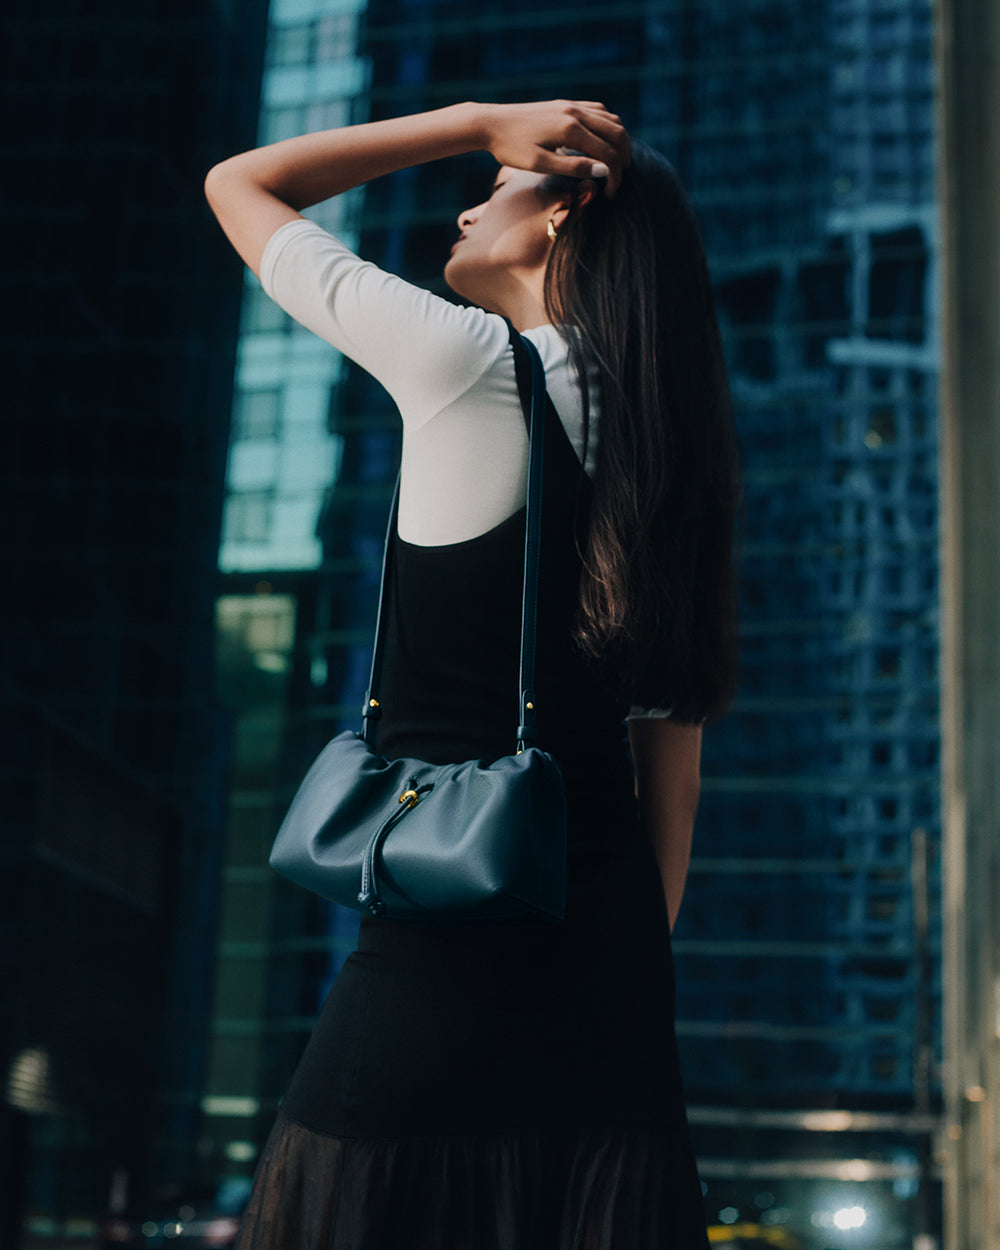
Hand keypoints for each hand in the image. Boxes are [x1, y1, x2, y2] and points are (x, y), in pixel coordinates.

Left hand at [477, 100, 631, 195]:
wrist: (489, 123)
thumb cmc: (510, 148)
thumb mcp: (540, 164)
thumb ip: (573, 167)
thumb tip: (603, 170)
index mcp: (570, 130)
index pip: (607, 153)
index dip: (614, 176)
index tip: (610, 194)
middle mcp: (575, 113)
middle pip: (616, 132)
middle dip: (624, 157)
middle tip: (619, 179)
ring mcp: (571, 105)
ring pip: (610, 119)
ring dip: (619, 140)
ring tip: (616, 162)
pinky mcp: (565, 104)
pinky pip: (597, 110)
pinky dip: (608, 126)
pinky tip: (603, 141)